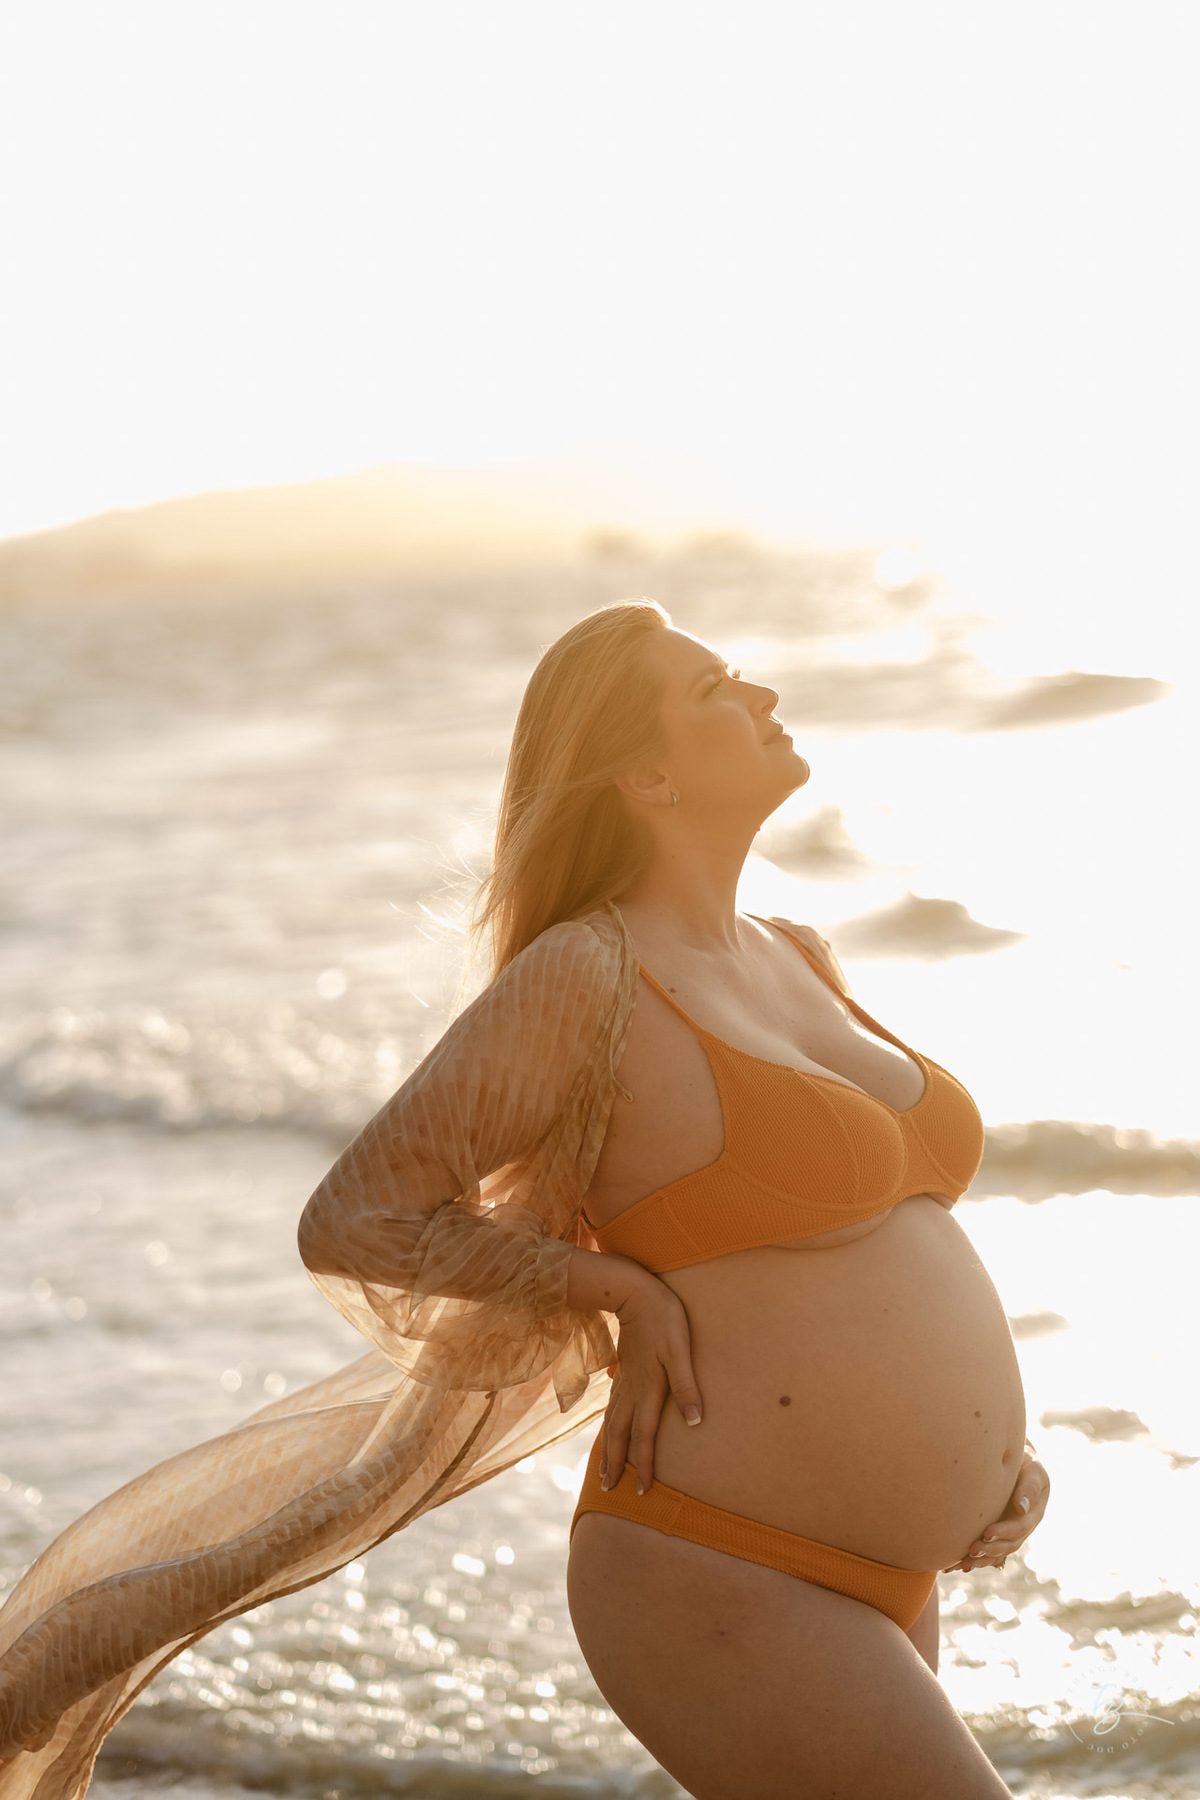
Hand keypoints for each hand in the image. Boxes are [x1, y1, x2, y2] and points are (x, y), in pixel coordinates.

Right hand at [599, 1277, 702, 1495]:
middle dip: (615, 1464)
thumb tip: (694, 1422)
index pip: (643, 1437)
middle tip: (608, 1490)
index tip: (641, 1492)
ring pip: (612, 1422)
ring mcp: (624, 1380)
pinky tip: (608, 1426)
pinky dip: (608, 1425)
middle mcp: (631, 1390)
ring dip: (608, 1447)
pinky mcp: (623, 1369)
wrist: (633, 1292)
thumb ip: (686, 1385)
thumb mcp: (679, 1350)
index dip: (644, 1465)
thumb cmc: (663, 1319)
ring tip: (604, 1468)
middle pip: (620, 1435)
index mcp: (647, 1390)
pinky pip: (611, 1406)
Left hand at [941, 1448, 1050, 1572]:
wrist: (1016, 1462)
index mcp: (1034, 1512)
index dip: (1004, 1532)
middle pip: (1008, 1545)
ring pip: (997, 1552)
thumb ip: (1029, 1487)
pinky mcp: (997, 1532)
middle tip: (971, 1550)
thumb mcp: (1033, 1470)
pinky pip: (986, 1550)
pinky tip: (953, 1565)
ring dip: (980, 1560)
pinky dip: (972, 1559)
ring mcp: (1010, 1531)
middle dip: (990, 1549)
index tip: (987, 1533)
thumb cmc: (1024, 1461)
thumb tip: (1021, 1507)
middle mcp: (1023, 1525)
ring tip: (961, 1563)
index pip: (1020, 1527)